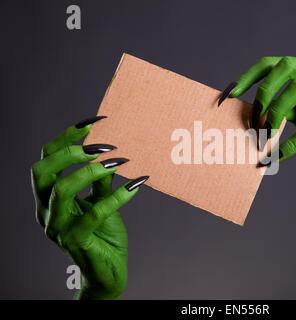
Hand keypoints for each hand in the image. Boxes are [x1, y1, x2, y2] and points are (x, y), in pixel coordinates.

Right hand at [31, 116, 148, 298]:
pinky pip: (94, 214)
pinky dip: (116, 197)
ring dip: (90, 171)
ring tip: (117, 162)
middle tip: (100, 146)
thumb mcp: (101, 200)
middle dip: (70, 152)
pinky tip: (135, 187)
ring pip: (61, 191)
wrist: (107, 271)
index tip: (92, 123)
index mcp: (49, 198)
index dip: (66, 138)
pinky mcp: (77, 241)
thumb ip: (101, 179)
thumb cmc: (103, 234)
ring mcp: (57, 228)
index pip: (46, 160)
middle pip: (41, 172)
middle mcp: (46, 211)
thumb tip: (111, 150)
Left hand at [220, 57, 295, 298]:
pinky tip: (280, 156)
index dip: (249, 76)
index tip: (230, 93)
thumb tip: (248, 112)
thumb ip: (280, 105)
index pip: (274, 62)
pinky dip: (292, 143)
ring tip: (266, 137)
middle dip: (263, 93)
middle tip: (254, 120)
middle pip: (285, 66)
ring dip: (275, 115)